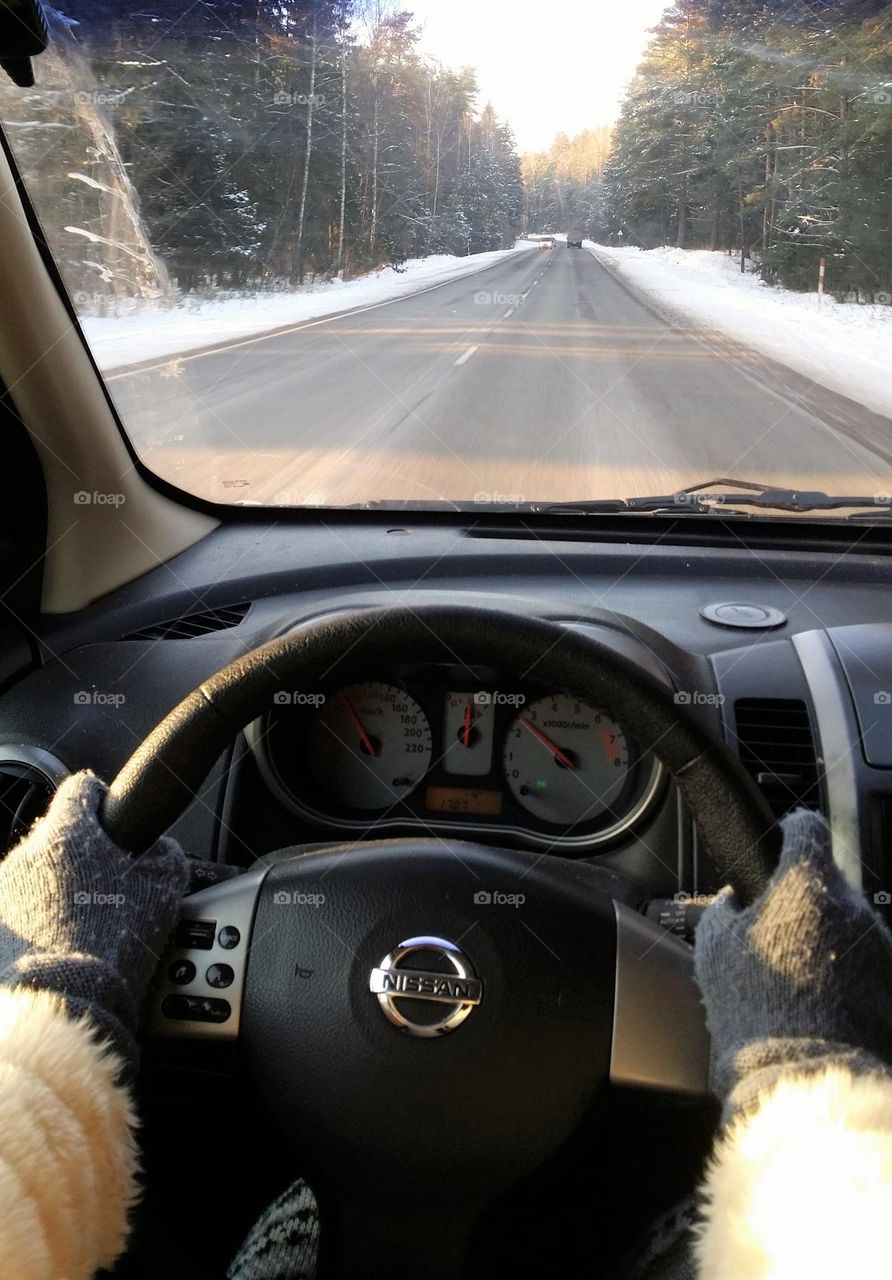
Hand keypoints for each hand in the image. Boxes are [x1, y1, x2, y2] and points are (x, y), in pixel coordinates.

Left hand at [0, 770, 188, 1071]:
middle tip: (109, 888)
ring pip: (36, 876)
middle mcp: (24, 854)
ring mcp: (1, 891)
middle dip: (82, 856)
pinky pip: (20, 911)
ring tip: (84, 927)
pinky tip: (60, 947)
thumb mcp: (164, 890)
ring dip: (56, 891)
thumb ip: (164, 854)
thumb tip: (159, 847)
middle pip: (58, 836)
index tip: (113, 820)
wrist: (65, 1008)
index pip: (82, 788)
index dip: (104, 801)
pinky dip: (37, 922)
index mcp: (68, 833)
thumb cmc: (114, 946)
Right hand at [694, 808, 891, 1120]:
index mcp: (808, 884)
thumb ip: (725, 908)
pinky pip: (869, 964)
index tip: (776, 851)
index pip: (806, 827)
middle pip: (828, 883)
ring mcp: (883, 947)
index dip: (787, 835)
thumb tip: (736, 897)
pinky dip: (850, 976)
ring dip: (830, 940)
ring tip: (800, 980)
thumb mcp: (714, 951)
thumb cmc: (754, 1010)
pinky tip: (824, 1005)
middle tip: (776, 935)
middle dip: (805, 902)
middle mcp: (854, 906)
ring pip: (851, 925)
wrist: (804, 1083)